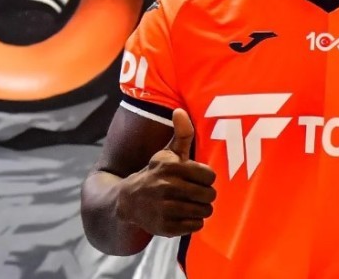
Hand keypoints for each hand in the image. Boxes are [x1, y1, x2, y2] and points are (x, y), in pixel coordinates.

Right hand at [116, 108, 216, 236]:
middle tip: (195, 193)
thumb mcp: (168, 152)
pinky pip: (195, 226)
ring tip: (190, 203)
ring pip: (204, 212)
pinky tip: (183, 215)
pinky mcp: (165, 227)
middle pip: (209, 195)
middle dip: (205, 194)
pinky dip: (193, 222)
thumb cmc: (157, 173)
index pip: (209, 176)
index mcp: (172, 167)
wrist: (129, 200)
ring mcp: (165, 209)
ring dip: (201, 209)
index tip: (197, 178)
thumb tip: (180, 110)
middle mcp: (167, 187)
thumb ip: (182, 133)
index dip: (206, 178)